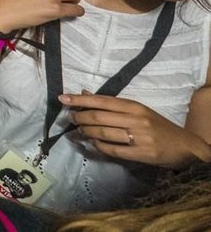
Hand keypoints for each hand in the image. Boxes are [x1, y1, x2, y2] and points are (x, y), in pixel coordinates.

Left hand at [62, 94, 210, 167]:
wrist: (185, 146)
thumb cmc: (157, 126)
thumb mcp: (138, 110)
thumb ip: (112, 104)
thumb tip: (84, 93)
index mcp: (134, 106)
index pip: (101, 101)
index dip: (79, 100)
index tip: (62, 98)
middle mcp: (135, 119)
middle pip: (98, 117)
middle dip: (79, 117)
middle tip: (71, 119)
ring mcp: (138, 137)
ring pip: (103, 133)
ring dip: (87, 132)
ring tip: (81, 131)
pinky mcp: (141, 154)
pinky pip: (113, 150)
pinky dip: (99, 146)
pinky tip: (94, 143)